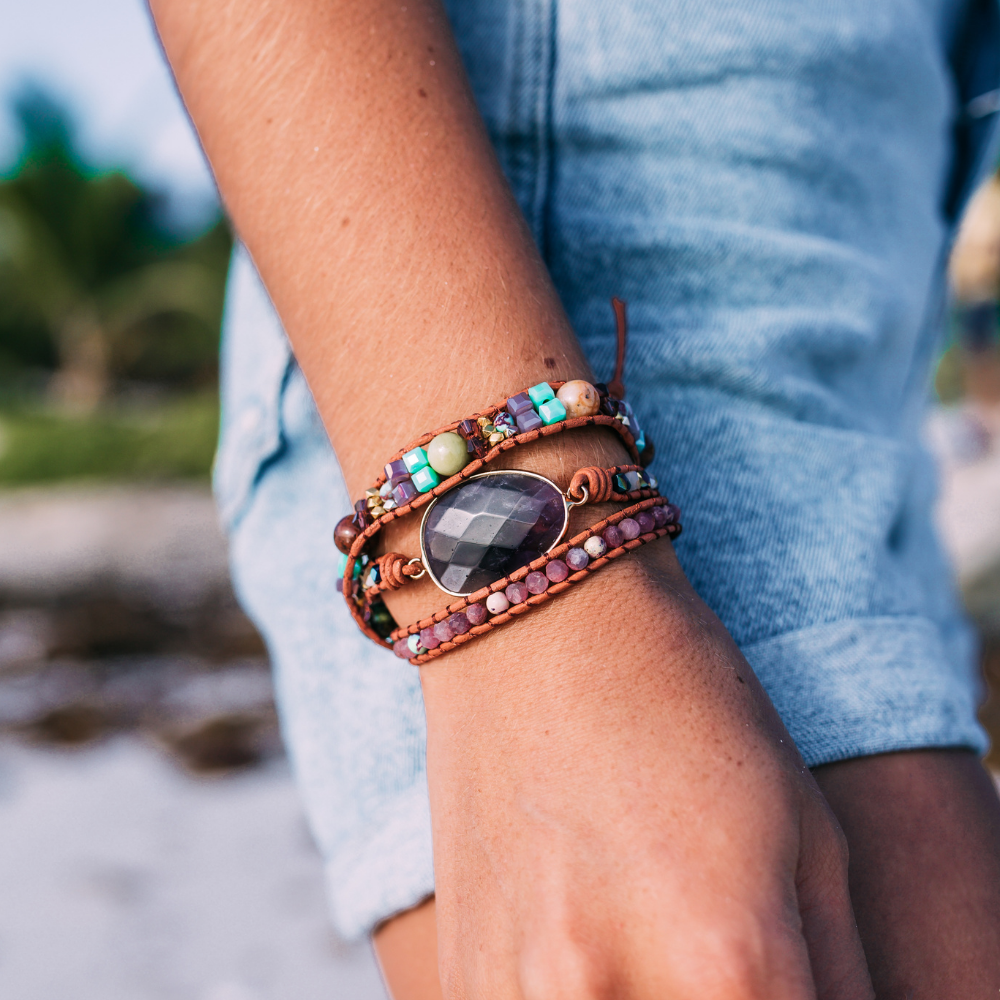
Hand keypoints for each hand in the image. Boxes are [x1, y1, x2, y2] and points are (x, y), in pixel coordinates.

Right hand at [418, 544, 873, 998]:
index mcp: (724, 961)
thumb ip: (836, 981)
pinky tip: (587, 955)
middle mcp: (602, 998)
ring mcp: (511, 996)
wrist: (533, 623)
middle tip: (714, 962)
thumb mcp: (806, 834)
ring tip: (650, 942)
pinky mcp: (460, 980)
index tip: (780, 979)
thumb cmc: (682, 700)